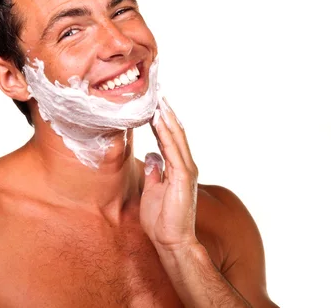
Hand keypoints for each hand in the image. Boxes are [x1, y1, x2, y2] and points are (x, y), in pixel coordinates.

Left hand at [140, 96, 199, 252]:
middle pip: (175, 134)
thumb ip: (154, 173)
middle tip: (158, 95)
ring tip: (159, 101)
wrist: (171, 242)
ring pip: (176, 138)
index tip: (154, 106)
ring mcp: (185, 171)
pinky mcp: (183, 178)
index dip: (162, 123)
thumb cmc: (162, 221)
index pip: (169, 140)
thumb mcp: (152, 191)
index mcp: (176, 170)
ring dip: (167, 118)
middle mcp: (184, 167)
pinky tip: (159, 120)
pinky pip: (173, 150)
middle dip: (167, 114)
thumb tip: (152, 156)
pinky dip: (166, 134)